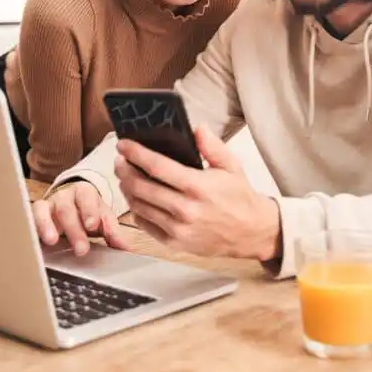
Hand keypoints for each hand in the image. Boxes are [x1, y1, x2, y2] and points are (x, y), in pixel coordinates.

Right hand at [31, 182, 129, 255]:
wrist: (69, 204)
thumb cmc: (87, 212)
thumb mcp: (102, 218)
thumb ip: (112, 230)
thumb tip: (125, 247)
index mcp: (84, 192)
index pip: (86, 196)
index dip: (89, 210)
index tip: (92, 225)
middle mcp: (63, 195)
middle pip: (66, 208)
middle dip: (74, 229)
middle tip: (82, 249)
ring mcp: (46, 204)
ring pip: (43, 209)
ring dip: (47, 225)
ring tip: (52, 241)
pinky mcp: (33, 215)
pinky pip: (28, 217)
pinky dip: (31, 227)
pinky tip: (34, 240)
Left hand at [114, 125, 279, 260]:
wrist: (252, 233)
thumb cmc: (240, 198)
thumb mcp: (232, 167)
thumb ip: (213, 146)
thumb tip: (197, 128)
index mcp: (198, 187)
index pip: (157, 166)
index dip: (136, 153)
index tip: (124, 145)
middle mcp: (186, 209)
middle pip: (141, 187)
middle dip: (125, 171)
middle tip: (119, 161)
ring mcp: (179, 229)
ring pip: (140, 206)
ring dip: (127, 190)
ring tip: (125, 178)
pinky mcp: (175, 243)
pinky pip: (146, 225)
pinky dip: (137, 211)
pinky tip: (136, 199)